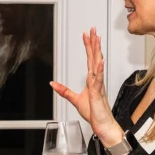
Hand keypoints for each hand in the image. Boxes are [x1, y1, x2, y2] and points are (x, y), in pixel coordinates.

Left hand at [50, 27, 123, 145]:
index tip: (87, 35)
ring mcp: (98, 85)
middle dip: (93, 43)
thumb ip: (64, 91)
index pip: (89, 59)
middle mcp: (96, 80)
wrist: (102, 125)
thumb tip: (53, 83)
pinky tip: (100, 61)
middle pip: (94, 58)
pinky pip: (99, 79)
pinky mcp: (98, 93)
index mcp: (91, 80)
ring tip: (97, 39)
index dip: (88, 47)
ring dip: (97, 51)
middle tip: (93, 29)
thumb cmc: (94, 113)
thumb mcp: (75, 100)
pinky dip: (100, 70)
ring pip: (97, 65)